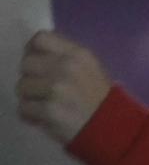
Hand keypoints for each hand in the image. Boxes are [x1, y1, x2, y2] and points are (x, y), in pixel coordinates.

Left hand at [17, 31, 112, 145]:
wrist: (110, 125)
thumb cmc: (98, 95)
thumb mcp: (89, 67)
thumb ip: (64, 57)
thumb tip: (35, 53)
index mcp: (78, 53)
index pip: (40, 39)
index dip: (32, 50)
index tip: (37, 63)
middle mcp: (66, 67)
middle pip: (26, 63)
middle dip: (30, 76)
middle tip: (40, 87)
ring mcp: (56, 89)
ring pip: (22, 86)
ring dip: (29, 96)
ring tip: (44, 103)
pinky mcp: (48, 110)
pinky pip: (23, 108)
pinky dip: (30, 114)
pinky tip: (43, 116)